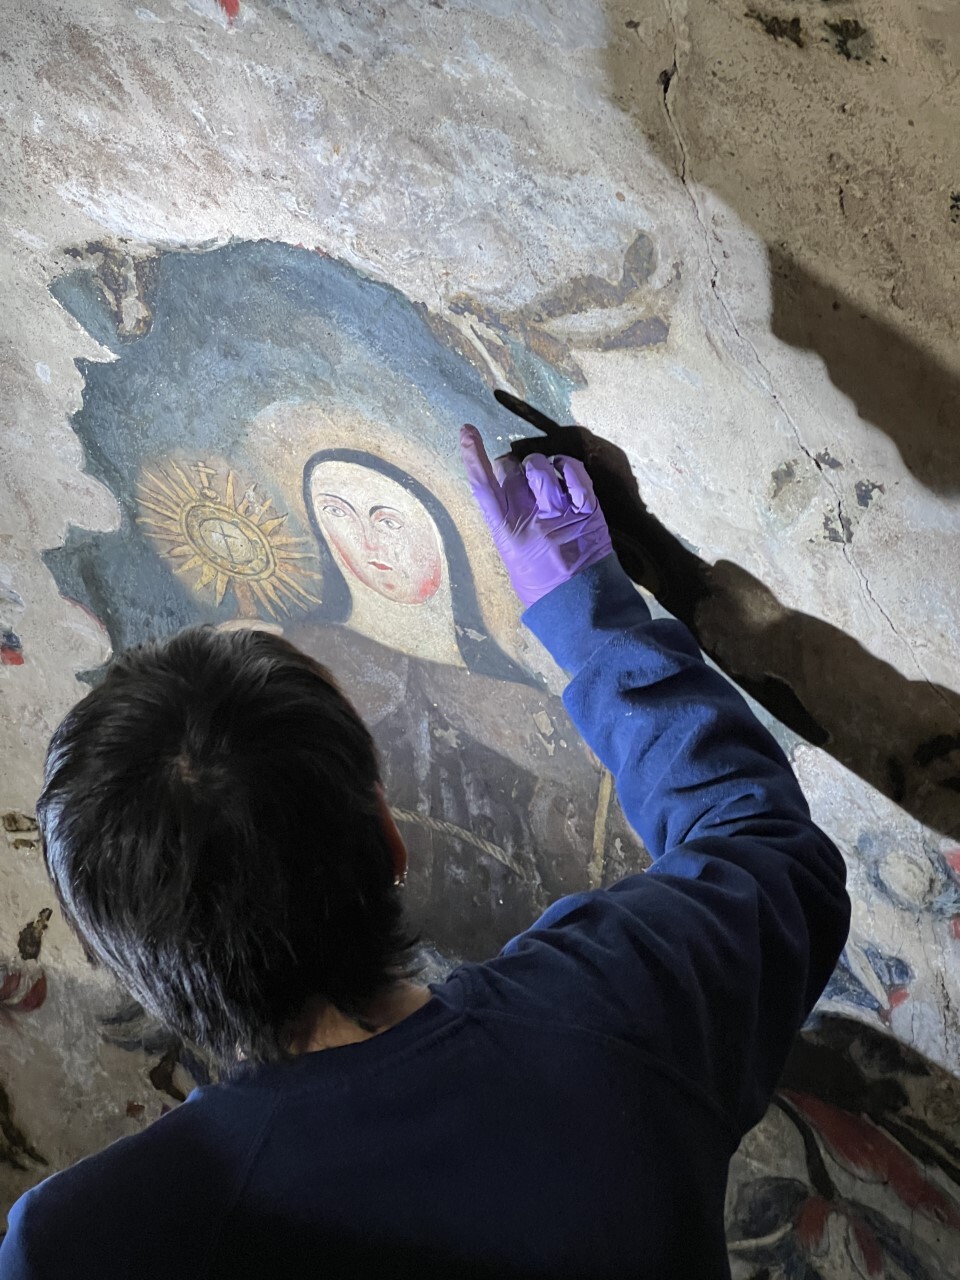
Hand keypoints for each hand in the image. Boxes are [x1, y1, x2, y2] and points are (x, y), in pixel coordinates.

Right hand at [460, 424, 613, 607]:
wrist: (580, 604)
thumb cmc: (542, 587)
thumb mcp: (512, 558)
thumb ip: (509, 524)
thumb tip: (508, 495)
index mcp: (507, 532)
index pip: (483, 487)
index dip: (474, 457)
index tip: (468, 432)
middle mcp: (530, 518)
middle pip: (512, 471)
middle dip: (513, 468)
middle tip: (522, 481)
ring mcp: (560, 512)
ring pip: (541, 467)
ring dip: (540, 465)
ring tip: (546, 477)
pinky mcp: (587, 510)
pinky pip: (575, 473)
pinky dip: (568, 466)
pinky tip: (566, 472)